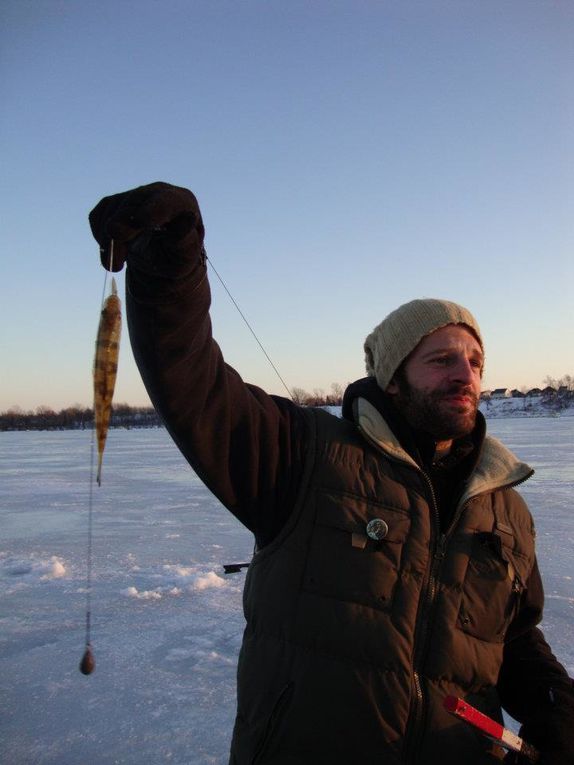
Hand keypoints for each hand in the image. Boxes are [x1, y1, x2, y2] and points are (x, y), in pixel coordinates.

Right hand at [88, 181, 203, 270]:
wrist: (164, 256)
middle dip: (122, 232)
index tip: (141, 222)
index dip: (153, 210)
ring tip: (115, 266)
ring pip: (112, 210)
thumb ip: (183, 239)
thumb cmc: (179, 255)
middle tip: (115, 263)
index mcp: (182, 202)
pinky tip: (110, 251)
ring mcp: (135, 195)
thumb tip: (187, 218)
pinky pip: (99, 215)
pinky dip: (100, 235)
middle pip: (133, 205)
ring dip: (108, 241)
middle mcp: (158, 192)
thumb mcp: (186, 255)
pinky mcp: (115, 203)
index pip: (166, 201)